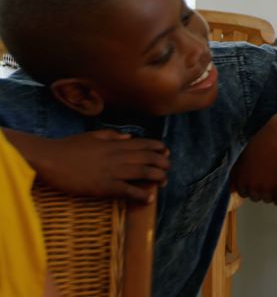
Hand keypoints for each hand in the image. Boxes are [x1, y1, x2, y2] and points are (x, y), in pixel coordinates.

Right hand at [34, 129, 168, 202]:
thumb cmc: (69, 147)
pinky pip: (129, 191)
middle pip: (150, 159)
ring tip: (164, 182)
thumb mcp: (93, 136)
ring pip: (144, 173)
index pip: (145, 144)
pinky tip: (148, 199)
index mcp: (116, 144)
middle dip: (163, 164)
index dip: (159, 148)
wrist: (51, 159)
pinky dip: (141, 195)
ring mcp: (113, 172)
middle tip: (168, 169)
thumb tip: (128, 137)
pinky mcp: (105, 186)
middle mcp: (119, 157)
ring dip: (158, 178)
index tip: (166, 152)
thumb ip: (112, 135)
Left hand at [231, 112, 276, 203]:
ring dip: (274, 191)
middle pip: (256, 197)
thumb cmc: (266, 139)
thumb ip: (238, 169)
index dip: (253, 184)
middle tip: (271, 175)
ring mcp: (267, 190)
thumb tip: (233, 180)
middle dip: (263, 188)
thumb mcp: (245, 153)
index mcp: (240, 178)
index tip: (260, 177)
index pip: (243, 192)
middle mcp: (251, 187)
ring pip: (269, 199)